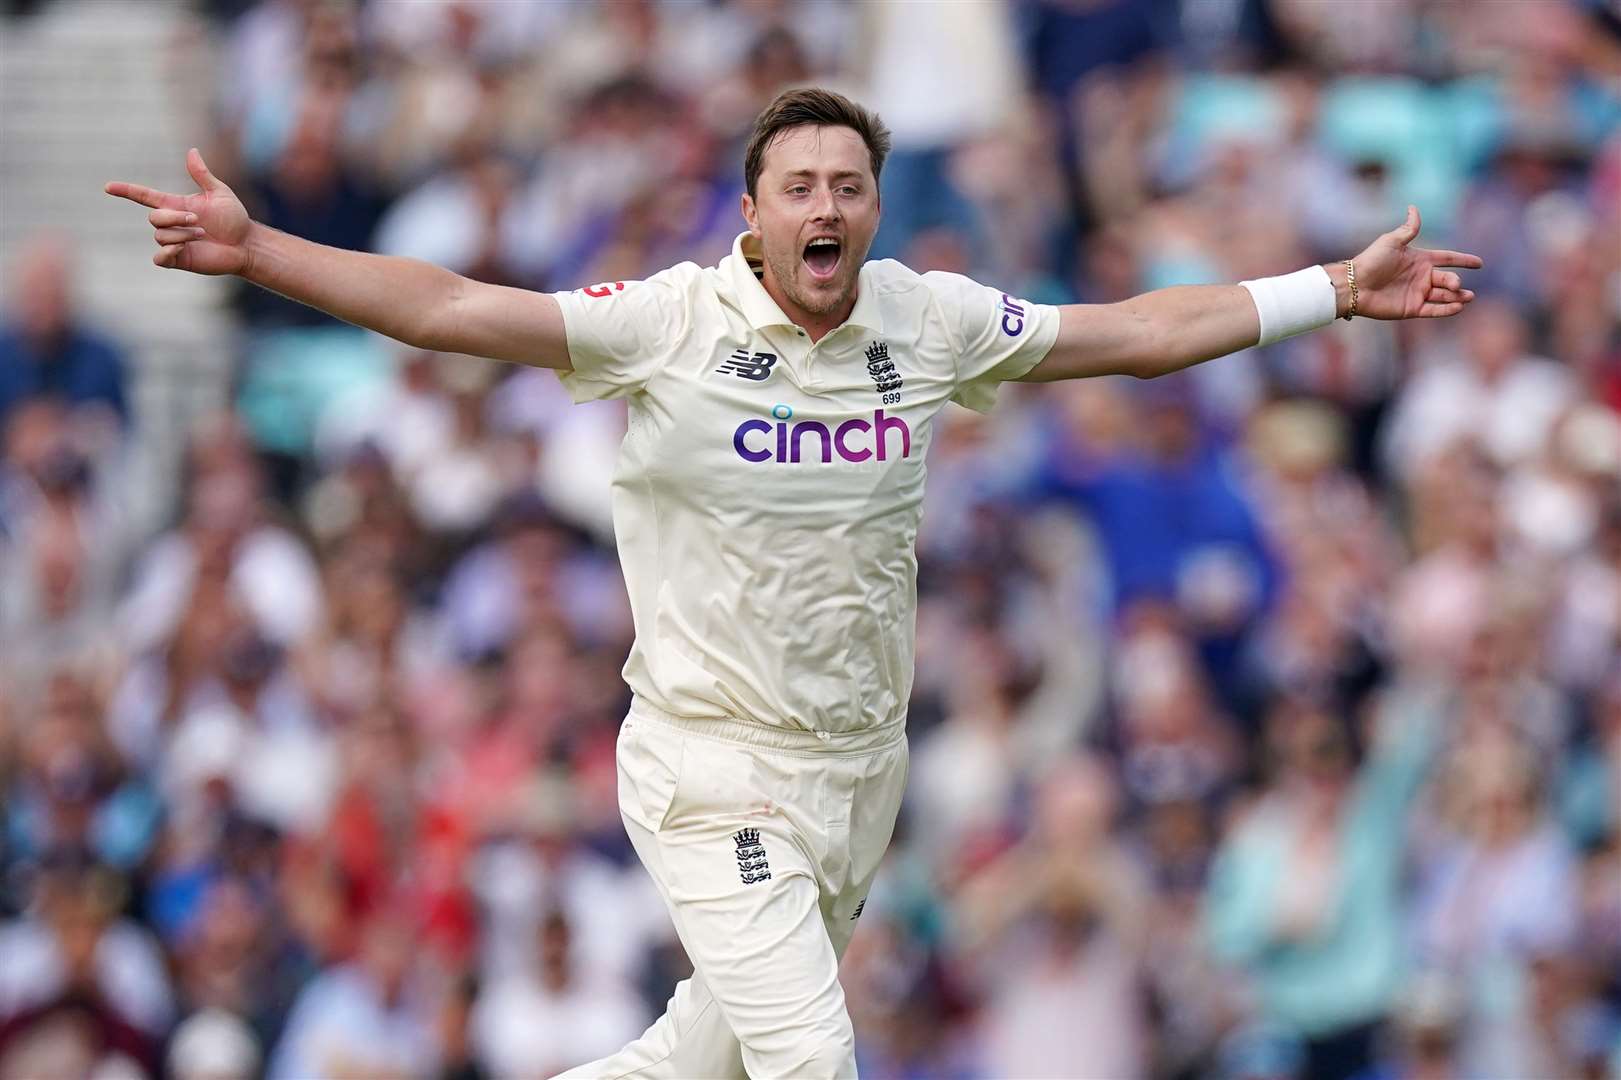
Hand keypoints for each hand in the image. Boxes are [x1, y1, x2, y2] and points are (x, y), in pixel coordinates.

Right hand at [105, 147, 253, 275]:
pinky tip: (185, 249)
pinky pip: (159, 257)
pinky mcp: (178, 260)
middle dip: (175, 218)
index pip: (144, 196)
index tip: (108, 187)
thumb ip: (202, 174)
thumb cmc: (235, 219)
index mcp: (175, 205)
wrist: (246, 244)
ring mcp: (173, 242)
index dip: (126, 191)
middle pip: (153, 217)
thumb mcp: (219, 193)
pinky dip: (169, 251)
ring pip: (160, 235)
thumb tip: (192, 150)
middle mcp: (171, 223)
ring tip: (203, 235)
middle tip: (198, 221)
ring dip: (182, 234)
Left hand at [1343, 205, 1482, 319]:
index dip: (1463, 260)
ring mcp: (1417, 293)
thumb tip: (1414, 207)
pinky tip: (1458, 307)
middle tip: (1456, 284)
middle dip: (1455, 282)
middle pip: (1447, 279)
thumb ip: (1408, 228)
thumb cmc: (1371, 261)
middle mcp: (1421, 277)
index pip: (1447, 259)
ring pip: (1444, 296)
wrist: (1354, 284)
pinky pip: (1433, 310)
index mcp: (1420, 260)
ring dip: (1457, 297)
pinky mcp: (1411, 309)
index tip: (1479, 263)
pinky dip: (1447, 310)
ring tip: (1468, 297)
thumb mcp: (1391, 241)